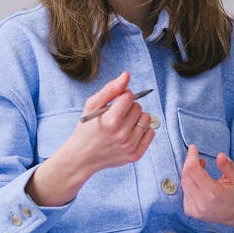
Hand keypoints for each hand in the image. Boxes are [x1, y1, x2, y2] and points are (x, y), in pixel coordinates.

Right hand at [27, 72, 154, 206]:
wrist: (82, 157)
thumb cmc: (87, 128)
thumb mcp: (92, 106)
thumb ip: (110, 89)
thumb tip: (126, 75)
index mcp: (110, 121)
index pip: (129, 97)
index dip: (123, 96)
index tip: (116, 102)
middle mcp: (121, 135)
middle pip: (138, 107)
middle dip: (129, 108)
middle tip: (117, 115)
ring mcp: (129, 146)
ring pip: (146, 119)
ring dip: (137, 118)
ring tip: (124, 124)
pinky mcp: (135, 155)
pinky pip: (151, 133)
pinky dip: (143, 130)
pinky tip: (130, 132)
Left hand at [181, 144, 233, 226]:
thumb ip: (228, 166)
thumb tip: (220, 156)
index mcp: (213, 193)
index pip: (193, 170)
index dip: (191, 157)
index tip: (193, 148)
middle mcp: (201, 203)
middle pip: (186, 176)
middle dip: (189, 162)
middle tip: (196, 156)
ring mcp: (195, 209)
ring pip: (184, 184)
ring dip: (188, 172)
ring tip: (200, 167)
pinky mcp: (190, 211)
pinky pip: (184, 192)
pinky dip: (189, 183)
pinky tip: (198, 180)